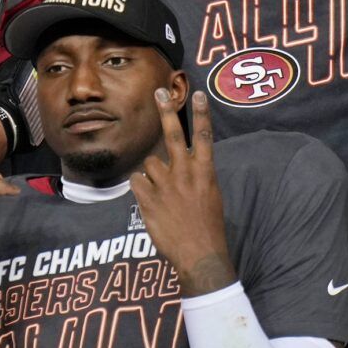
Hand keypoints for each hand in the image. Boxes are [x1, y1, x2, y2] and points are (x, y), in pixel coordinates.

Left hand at [132, 91, 234, 295]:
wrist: (199, 255)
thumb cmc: (208, 226)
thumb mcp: (210, 196)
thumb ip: (197, 175)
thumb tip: (185, 161)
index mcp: (205, 173)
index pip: (204, 136)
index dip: (201, 113)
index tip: (198, 93)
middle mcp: (185, 173)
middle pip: (173, 135)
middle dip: (166, 111)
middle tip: (159, 92)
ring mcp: (165, 185)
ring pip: (149, 163)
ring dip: (152, 174)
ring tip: (162, 194)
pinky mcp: (147, 198)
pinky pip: (137, 181)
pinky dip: (141, 188)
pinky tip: (151, 202)